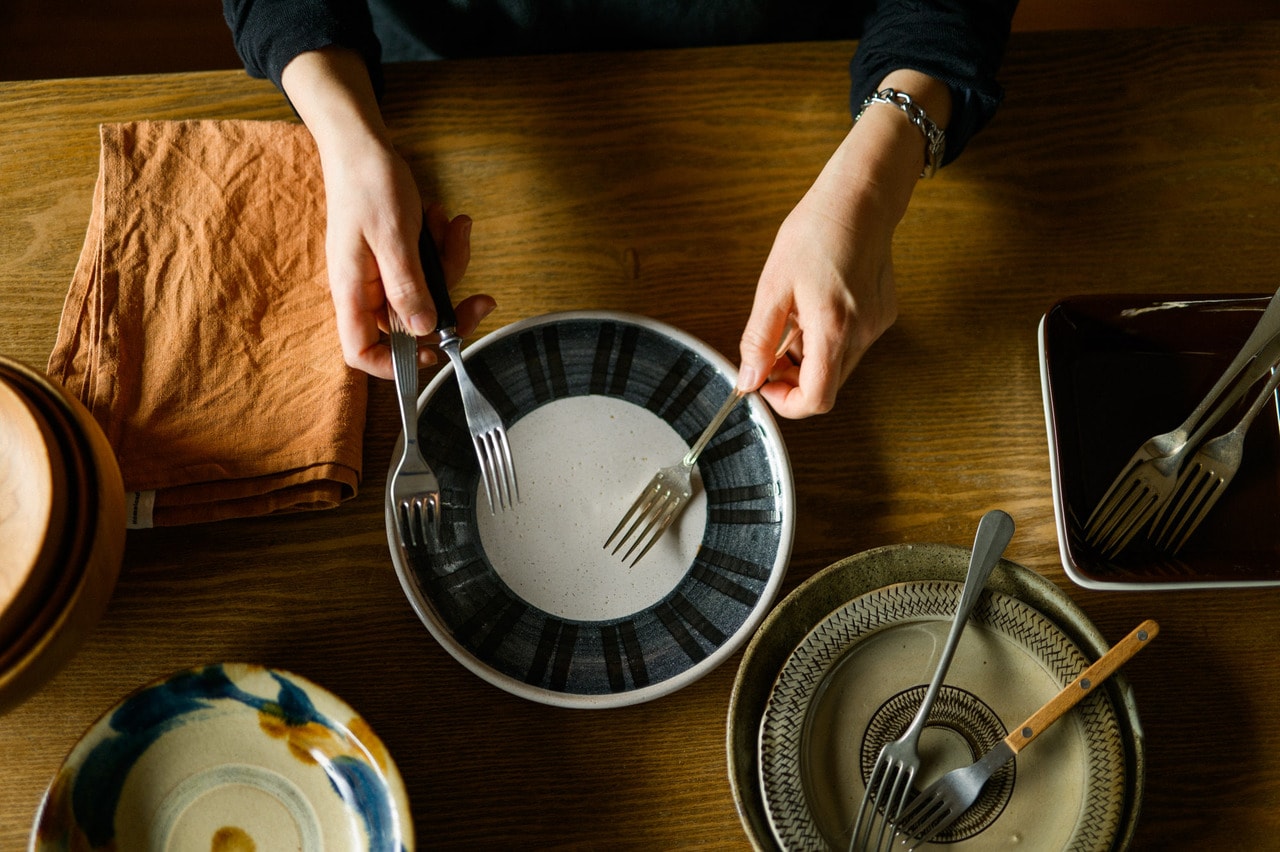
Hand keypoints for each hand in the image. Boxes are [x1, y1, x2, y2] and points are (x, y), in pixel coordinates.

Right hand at [282, 47, 495, 378]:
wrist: (362, 144)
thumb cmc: (369, 185)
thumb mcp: (394, 238)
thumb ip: (408, 287)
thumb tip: (424, 329)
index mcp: (353, 291)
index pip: (361, 351)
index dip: (394, 365)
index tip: (433, 353)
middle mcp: (366, 290)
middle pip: (409, 326)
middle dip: (449, 308)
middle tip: (481, 300)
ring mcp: (383, 274)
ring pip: (427, 294)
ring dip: (449, 265)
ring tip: (454, 227)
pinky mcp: (398, 257)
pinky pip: (428, 268)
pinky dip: (442, 247)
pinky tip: (446, 219)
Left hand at [737, 169, 899, 417]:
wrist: (860, 199)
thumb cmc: (816, 232)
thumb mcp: (773, 286)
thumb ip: (759, 339)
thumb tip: (749, 377)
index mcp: (834, 329)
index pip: (817, 399)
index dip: (787, 402)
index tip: (765, 385)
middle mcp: (863, 333)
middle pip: (827, 386)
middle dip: (794, 378)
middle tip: (770, 352)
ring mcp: (877, 325)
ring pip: (839, 366)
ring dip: (809, 358)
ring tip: (793, 320)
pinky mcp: (883, 315)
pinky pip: (852, 344)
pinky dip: (828, 339)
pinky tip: (815, 307)